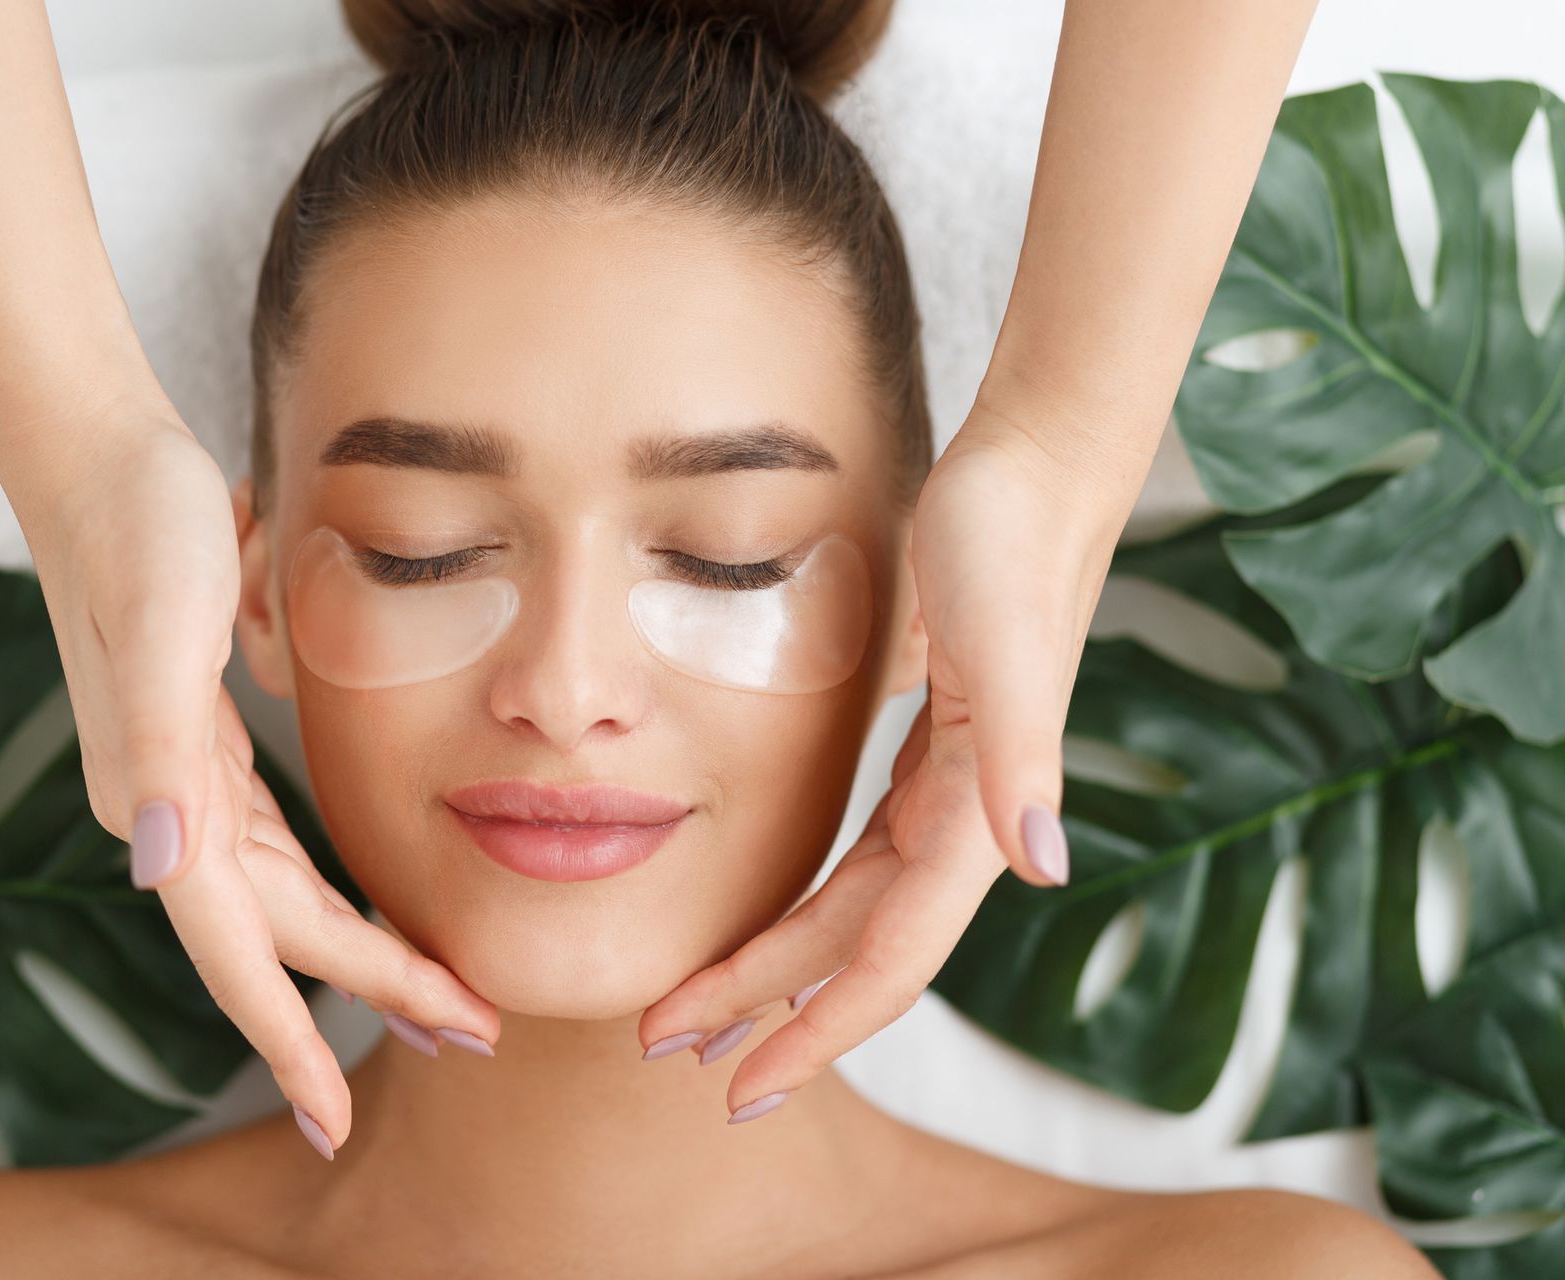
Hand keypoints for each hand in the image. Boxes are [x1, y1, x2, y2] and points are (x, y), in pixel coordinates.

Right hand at [12, 408, 498, 1155]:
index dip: (285, 1038)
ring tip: (445, 994)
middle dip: (370, 996)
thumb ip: (159, 753)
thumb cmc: (137, 535)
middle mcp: (170, 810)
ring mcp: (187, 779)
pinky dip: (328, 890)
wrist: (101, 456)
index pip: (237, 951)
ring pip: (286, 898)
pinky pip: (279, 847)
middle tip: (472, 1037)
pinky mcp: (206, 742)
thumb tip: (159, 869)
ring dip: (360, 953)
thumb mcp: (161, 633)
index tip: (335, 1120)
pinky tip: (366, 904)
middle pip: (283, 936)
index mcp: (163, 803)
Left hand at [637, 393, 1137, 1121]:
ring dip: (779, 964)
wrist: (1034, 474)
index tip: (742, 1088)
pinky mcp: (929, 752)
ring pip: (853, 910)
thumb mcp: (1003, 646)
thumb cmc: (1009, 547)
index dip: (819, 1030)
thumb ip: (1022, 757)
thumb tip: (1045, 865)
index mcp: (977, 817)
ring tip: (699, 1004)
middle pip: (855, 951)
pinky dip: (810, 902)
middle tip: (670, 1049)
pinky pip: (861, 858)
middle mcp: (967, 821)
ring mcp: (949, 791)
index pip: (889, 960)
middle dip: (767, 1010)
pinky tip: (768, 916)